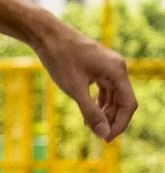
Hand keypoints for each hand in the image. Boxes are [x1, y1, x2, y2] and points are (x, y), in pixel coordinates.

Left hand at [35, 19, 137, 140]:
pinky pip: (104, 88)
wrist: (45, 33)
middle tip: (97, 135)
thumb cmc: (60, 58)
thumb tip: (104, 134)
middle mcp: (116, 67)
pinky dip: (97, 102)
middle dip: (111, 120)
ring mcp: (107, 65)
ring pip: (113, 96)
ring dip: (104, 112)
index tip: (106, 139)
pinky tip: (87, 114)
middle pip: (122, 101)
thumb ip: (91, 112)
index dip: (119, 124)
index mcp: (117, 71)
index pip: (128, 104)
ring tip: (89, 126)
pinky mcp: (97, 65)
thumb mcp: (74, 89)